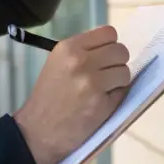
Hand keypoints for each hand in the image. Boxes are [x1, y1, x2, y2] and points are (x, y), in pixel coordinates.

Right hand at [14, 26, 129, 163]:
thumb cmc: (48, 96)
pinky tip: (100, 103)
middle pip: (121, 51)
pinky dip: (116, 97)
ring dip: (118, 81)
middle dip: (117, 63)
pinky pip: (123, 91)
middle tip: (105, 75)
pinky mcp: (101, 103)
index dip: (110, 45)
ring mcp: (92, 83)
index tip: (104, 56)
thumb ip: (83, 52)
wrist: (38, 130)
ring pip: (125, 71)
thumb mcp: (58, 63)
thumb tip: (112, 47)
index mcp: (68, 48)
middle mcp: (80, 61)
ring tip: (102, 90)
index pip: (109, 33)